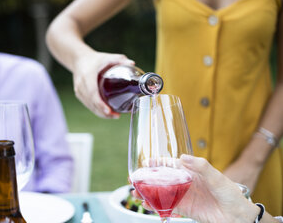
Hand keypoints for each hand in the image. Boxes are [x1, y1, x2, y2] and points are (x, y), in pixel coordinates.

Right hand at [72, 51, 133, 117]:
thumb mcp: (107, 57)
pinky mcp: (79, 94)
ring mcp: (78, 90)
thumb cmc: (95, 59)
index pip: (93, 93)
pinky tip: (106, 113)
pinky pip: (88, 104)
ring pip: (90, 106)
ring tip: (114, 116)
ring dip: (101, 113)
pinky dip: (97, 110)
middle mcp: (81, 84)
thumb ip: (120, 59)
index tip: (109, 111)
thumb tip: (132, 64)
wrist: (79, 59)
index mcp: (87, 75)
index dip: (100, 104)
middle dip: (103, 112)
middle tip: (116, 116)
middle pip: (91, 103)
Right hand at [132, 155, 259, 222]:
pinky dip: (156, 206)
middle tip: (134, 180)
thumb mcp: (217, 176)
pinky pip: (167, 206)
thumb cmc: (230, 193)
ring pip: (161, 193)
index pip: (170, 164)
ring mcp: (183, 196)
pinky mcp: (184, 209)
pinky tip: (146, 205)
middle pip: (162, 179)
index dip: (157, 163)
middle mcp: (185, 182)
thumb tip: (183, 157)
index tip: (145, 163)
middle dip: (147, 179)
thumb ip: (201, 166)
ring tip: (135, 194)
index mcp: (191, 171)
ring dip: (148, 193)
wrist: (238, 216)